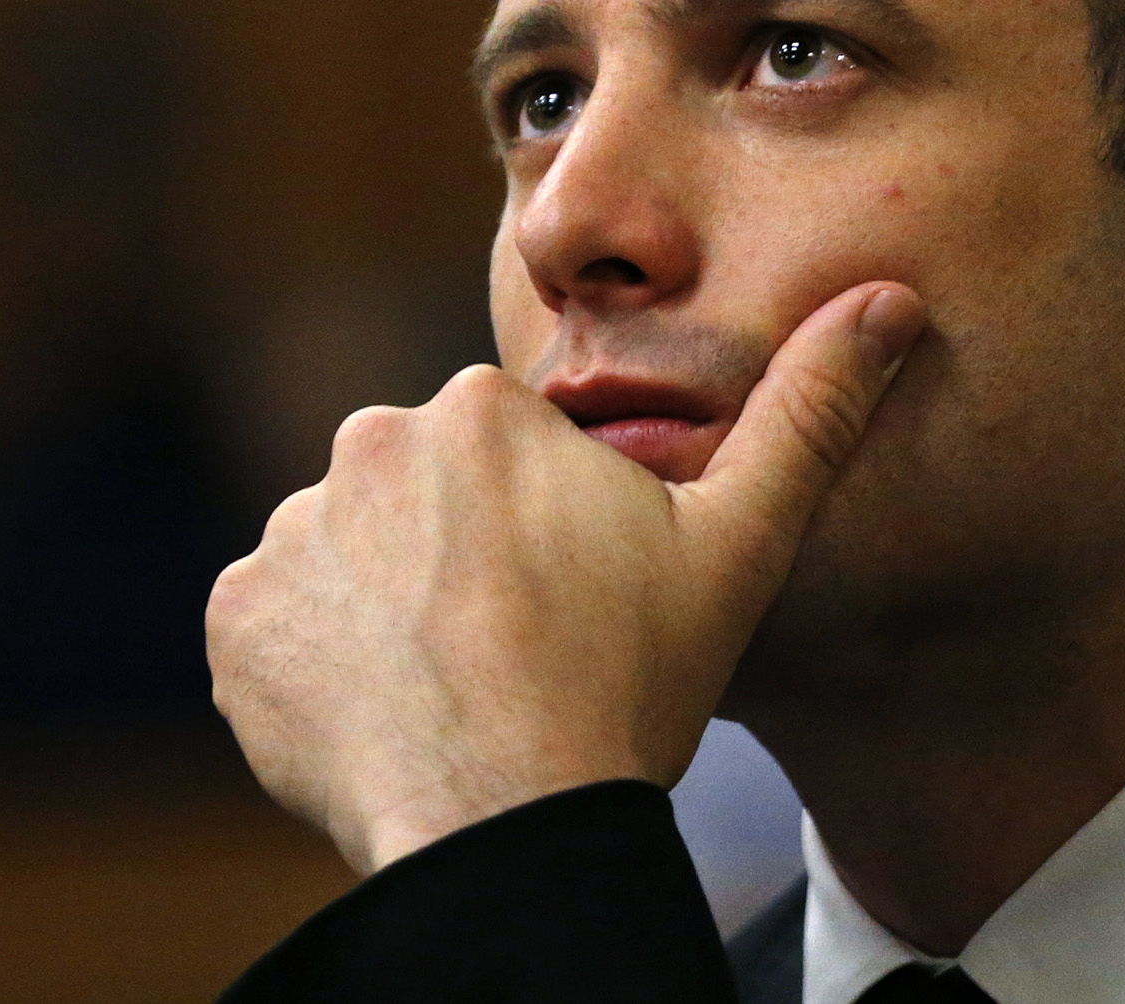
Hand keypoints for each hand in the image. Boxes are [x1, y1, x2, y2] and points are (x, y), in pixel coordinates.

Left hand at [206, 281, 925, 872]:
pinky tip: (388, 715)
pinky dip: (318, 665)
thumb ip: (808, 413)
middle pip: (422, 498)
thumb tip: (890, 301)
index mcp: (483, 409)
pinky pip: (279, 625)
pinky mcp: (234, 621)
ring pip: (351, 559)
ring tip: (454, 690)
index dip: (549, 535)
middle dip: (459, 559)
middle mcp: (366, 443)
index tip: (575, 604)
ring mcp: (288, 534)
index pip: (507, 458)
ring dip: (387, 610)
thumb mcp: (739, 546)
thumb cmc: (629, 685)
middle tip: (516, 651)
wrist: (507, 824)